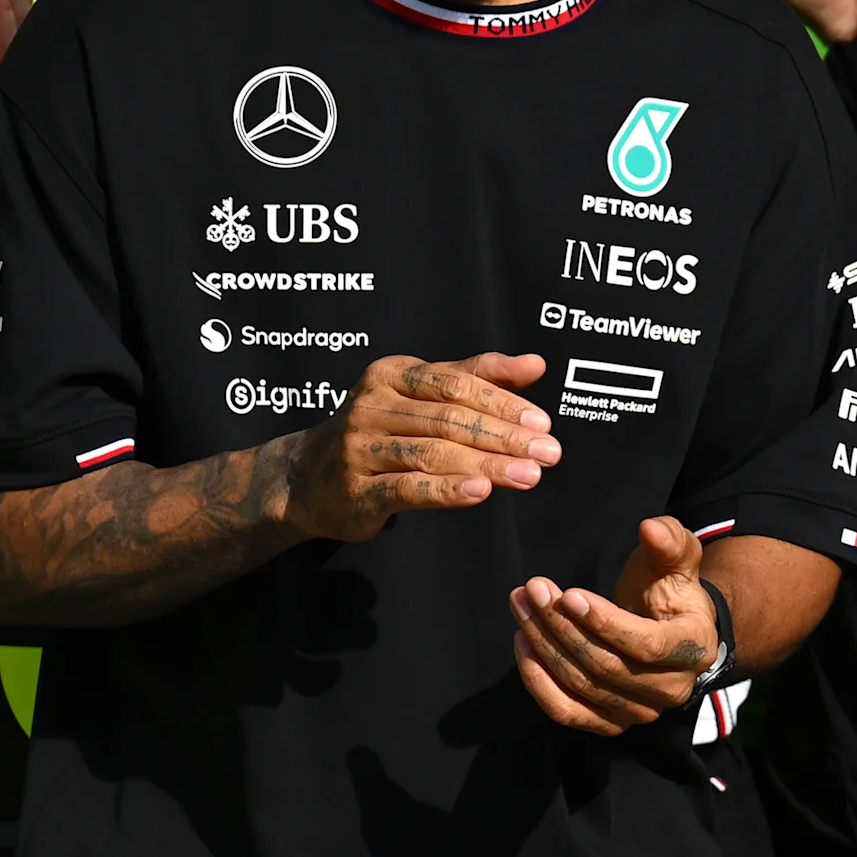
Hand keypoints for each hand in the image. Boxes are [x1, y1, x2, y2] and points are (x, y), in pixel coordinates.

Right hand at [261, 351, 560, 542]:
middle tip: (549, 453)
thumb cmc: (378, 430)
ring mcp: (360, 448)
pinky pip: (408, 487)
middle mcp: (371, 406)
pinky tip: (480, 491)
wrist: (306, 478)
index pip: (455, 383)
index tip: (543, 423)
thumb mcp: (420, 394)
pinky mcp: (356, 490)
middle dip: (504, 437)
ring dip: (487, 465)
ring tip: (529, 476)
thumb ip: (475, 377)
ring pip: (433, 453)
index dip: (502, 402)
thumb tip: (535, 364)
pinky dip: (446, 489)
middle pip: (449, 419)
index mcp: (391, 374)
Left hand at [509, 515, 717, 735]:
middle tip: (533, 590)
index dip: (604, 622)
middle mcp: (672, 689)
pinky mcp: (610, 724)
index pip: (647, 645)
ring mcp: (640, 712)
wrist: (669, 632)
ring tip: (522, 606)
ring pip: (582, 686)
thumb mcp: (676, 560)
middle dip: (562, 626)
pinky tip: (522, 644)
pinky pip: (567, 712)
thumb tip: (650, 528)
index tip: (568, 595)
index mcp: (694, 647)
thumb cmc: (669, 590)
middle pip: (606, 666)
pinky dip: (538, 682)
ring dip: (544, 645)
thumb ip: (669, 540)